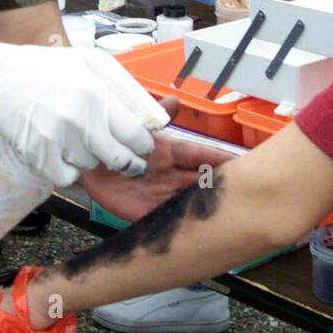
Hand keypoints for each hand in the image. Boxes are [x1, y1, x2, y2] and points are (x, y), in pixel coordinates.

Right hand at [0, 37, 170, 185]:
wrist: (0, 80)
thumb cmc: (52, 68)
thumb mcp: (95, 64)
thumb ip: (130, 90)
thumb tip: (160, 117)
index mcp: (96, 94)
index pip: (138, 135)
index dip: (144, 144)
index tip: (142, 144)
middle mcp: (78, 120)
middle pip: (121, 159)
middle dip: (130, 162)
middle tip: (129, 160)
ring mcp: (57, 141)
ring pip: (94, 167)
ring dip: (95, 158)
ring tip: (83, 139)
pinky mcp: (39, 157)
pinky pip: (69, 178)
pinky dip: (71, 170)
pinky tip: (66, 152)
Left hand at [82, 109, 237, 221]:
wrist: (87, 163)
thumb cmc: (114, 141)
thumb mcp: (135, 126)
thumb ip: (155, 116)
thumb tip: (176, 102)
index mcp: (174, 153)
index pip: (203, 156)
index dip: (221, 160)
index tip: (242, 162)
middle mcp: (173, 175)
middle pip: (203, 182)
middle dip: (221, 187)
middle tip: (244, 193)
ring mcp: (162, 195)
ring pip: (190, 202)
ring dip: (205, 208)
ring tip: (227, 214)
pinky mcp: (146, 213)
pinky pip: (167, 220)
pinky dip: (180, 225)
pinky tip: (194, 230)